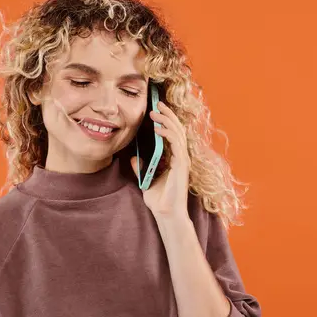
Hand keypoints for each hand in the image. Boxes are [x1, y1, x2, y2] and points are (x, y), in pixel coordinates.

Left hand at [131, 101, 190, 218]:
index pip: (172, 134)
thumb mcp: (145, 179)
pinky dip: (168, 134)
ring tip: (155, 112)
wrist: (165, 214)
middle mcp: (180, 157)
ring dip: (167, 121)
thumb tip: (133, 157)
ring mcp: (183, 160)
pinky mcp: (182, 165)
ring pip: (178, 133)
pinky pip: (177, 144)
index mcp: (174, 159)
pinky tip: (158, 128)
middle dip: (168, 115)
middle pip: (177, 129)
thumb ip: (140, 168)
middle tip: (157, 103)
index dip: (166, 120)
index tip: (156, 109)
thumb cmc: (158, 199)